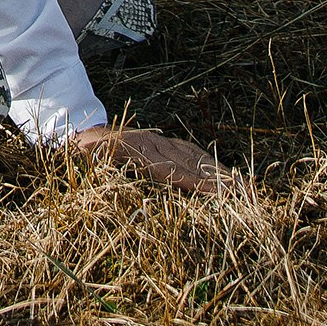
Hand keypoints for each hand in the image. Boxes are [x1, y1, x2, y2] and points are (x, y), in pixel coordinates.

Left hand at [68, 123, 238, 198]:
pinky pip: (190, 154)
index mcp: (137, 149)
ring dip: (220, 172)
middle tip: (247, 194)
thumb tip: (88, 150)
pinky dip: (209, 165)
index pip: (173, 169)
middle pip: (192, 163)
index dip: (197, 182)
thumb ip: (89, 153)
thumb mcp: (82, 153)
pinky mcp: (162, 144)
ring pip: (195, 157)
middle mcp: (154, 143)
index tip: (221, 194)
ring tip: (245, 188)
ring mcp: (160, 142)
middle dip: (220, 179)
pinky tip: (225, 175)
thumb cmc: (81, 152)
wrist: (78, 131)